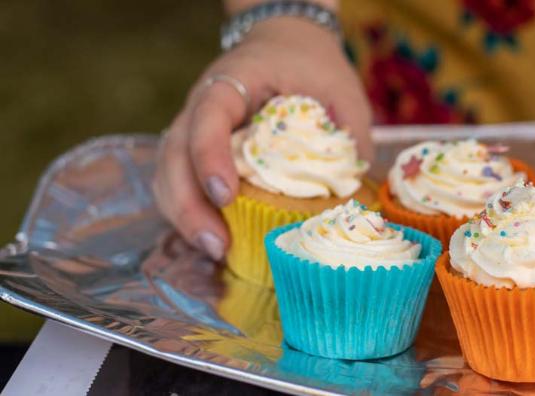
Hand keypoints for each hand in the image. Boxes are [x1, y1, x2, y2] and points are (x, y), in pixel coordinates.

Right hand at [153, 17, 371, 259]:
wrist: (286, 44)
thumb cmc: (312, 65)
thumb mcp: (340, 88)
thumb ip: (350, 130)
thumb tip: (358, 189)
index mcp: (233, 80)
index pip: (208, 115)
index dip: (210, 155)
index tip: (226, 194)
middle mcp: (201, 103)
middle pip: (175, 154)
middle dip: (190, 205)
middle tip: (217, 244)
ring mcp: (193, 128)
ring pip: (169, 174)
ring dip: (185, 216)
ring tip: (216, 251)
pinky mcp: (196, 151)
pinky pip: (179, 184)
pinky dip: (190, 214)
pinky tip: (214, 241)